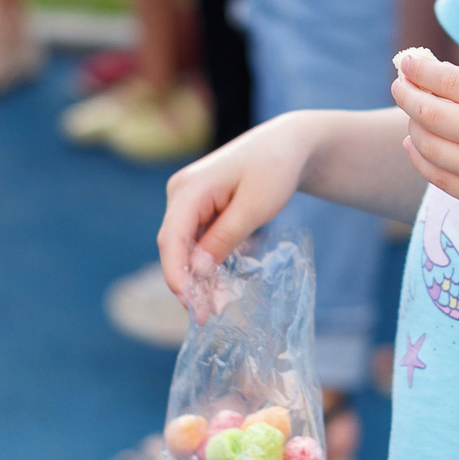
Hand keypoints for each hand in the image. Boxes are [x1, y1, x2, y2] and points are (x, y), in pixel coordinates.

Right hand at [159, 115, 315, 307]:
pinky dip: (205, 261)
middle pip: (174, 245)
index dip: (175, 274)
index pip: (171, 238)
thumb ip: (224, 238)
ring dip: (196, 275)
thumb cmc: (274, 169)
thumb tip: (197, 271)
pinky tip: (217, 285)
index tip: (188, 304)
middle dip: (187, 281)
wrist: (288, 144)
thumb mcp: (255, 207)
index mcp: (189, 188)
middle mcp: (180, 192)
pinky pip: (195, 239)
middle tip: (207, 315)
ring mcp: (187, 198)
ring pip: (184, 245)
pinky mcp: (199, 206)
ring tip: (215, 306)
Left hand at [388, 52, 458, 230]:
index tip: (407, 62)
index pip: (450, 82)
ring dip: (412, 127)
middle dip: (407, 95)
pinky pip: (441, 179)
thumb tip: (433, 78)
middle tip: (399, 85)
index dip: (420, 70)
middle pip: (432, 114)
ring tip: (411, 114)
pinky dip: (421, 159)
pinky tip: (415, 145)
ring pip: (431, 147)